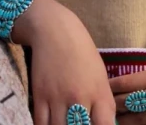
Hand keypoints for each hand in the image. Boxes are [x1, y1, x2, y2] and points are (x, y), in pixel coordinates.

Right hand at [22, 0, 115, 124]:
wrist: (56, 31)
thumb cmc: (82, 52)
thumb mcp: (100, 75)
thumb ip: (102, 102)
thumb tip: (105, 124)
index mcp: (100, 92)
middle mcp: (81, 98)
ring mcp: (59, 98)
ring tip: (65, 124)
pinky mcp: (40, 96)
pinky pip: (40, 124)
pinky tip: (51, 124)